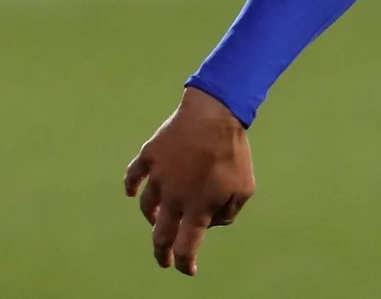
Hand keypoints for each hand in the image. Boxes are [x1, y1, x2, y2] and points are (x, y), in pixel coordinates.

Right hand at [124, 88, 255, 275]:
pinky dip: (131, 185)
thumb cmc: (233, 154)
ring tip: (156, 219)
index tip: (186, 269)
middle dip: (161, 252)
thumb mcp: (244, 188)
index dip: (184, 262)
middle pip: (160, 234)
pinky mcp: (149, 156)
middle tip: (163, 259)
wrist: (215, 116)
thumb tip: (209, 223)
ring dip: (152, 216)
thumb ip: (228, 212)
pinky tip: (132, 191)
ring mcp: (158, 177)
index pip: (185, 246)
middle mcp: (173, 198)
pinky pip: (134, 175)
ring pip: (147, 206)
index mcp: (197, 208)